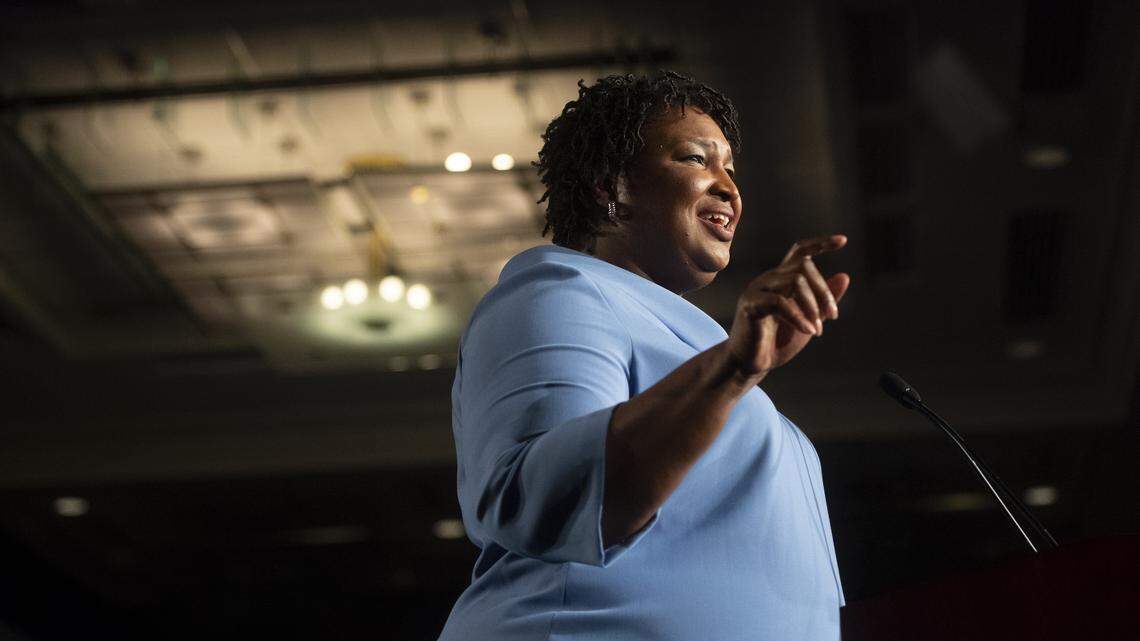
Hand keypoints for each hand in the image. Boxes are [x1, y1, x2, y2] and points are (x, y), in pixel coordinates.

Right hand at [724, 235, 849, 376]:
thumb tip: (845, 276)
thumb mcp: (809, 320)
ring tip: (818, 330)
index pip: (800, 252)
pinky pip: (780, 302)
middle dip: (823, 290)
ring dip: (813, 306)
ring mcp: (757, 290)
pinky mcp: (750, 305)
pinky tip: (809, 331)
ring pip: (795, 280)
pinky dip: (799, 317)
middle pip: (803, 266)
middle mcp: (769, 279)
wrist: (750, 365)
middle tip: (833, 316)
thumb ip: (823, 300)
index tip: (843, 241)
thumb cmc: (777, 342)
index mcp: (782, 280)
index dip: (820, 244)